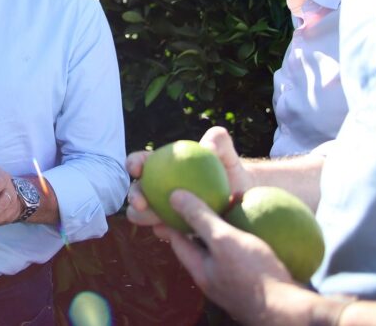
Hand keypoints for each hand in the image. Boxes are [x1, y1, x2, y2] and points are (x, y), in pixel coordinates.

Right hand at [126, 126, 254, 227]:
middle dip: (134, 196)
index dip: (133, 163)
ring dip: (143, 218)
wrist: (242, 202)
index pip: (143, 162)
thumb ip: (218, 141)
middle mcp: (158, 189)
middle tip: (140, 203)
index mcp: (162, 166)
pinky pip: (164, 232)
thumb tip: (207, 146)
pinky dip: (164, 232)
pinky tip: (169, 233)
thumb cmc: (231, 172)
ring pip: (145, 215)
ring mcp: (163, 211)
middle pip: (138, 192)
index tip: (136, 169)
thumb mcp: (227, 154)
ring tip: (155, 221)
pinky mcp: (173, 231)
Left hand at [157, 189, 312, 324]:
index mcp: (200, 270)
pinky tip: (261, 224)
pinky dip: (248, 238)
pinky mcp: (257, 282)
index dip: (171, 218)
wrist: (291, 312)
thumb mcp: (223, 241)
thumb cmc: (255, 276)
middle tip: (203, 198)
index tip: (170, 199)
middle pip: (200, 245)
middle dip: (200, 222)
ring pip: (225, 250)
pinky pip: (247, 255)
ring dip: (226, 228)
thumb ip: (200, 219)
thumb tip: (173, 196)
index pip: (178, 240)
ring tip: (231, 205)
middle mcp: (215, 278)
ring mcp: (236, 282)